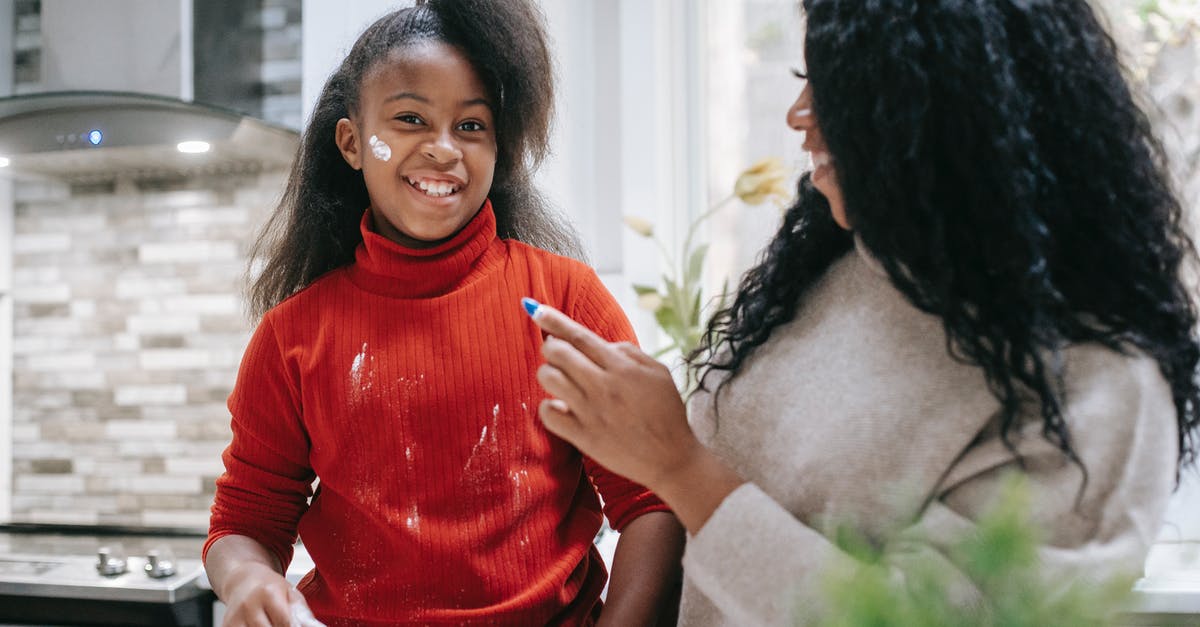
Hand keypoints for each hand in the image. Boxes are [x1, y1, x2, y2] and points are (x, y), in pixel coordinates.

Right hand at [220, 562, 322, 626]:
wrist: (243, 580)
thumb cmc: (270, 587)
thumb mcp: (291, 594)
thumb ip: (303, 613)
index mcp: (268, 594)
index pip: (285, 623)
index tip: (295, 626)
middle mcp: (249, 606)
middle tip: (281, 622)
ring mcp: (235, 618)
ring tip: (271, 622)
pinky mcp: (227, 626)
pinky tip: (260, 624)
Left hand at [526, 301, 703, 491]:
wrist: (672, 459)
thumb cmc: (667, 414)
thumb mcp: (659, 373)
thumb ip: (630, 352)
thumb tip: (602, 344)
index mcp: (622, 367)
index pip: (580, 336)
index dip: (554, 320)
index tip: (534, 309)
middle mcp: (604, 386)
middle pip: (558, 353)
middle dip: (552, 347)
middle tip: (558, 353)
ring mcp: (591, 412)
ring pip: (549, 378)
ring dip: (548, 373)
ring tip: (560, 379)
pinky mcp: (583, 437)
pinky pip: (548, 414)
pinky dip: (548, 407)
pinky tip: (560, 407)